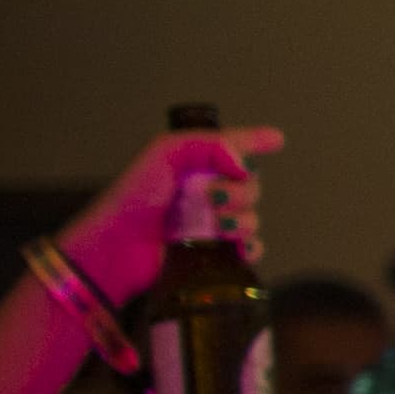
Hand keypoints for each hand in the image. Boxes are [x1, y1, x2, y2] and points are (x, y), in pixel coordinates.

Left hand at [47, 120, 277, 312]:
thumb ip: (207, 145)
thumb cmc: (134, 199)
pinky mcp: (214, 254)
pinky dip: (250, 248)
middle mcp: (205, 192)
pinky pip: (250, 248)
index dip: (255, 142)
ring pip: (252, 217)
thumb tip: (243, 166)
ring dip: (241, 220)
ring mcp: (210, 224)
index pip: (232, 148)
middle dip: (239, 191)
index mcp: (193, 165)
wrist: (118, 246)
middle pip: (250, 185)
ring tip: (215, 226)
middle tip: (212, 198)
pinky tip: (237, 248)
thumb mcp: (163, 154)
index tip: (276, 140)